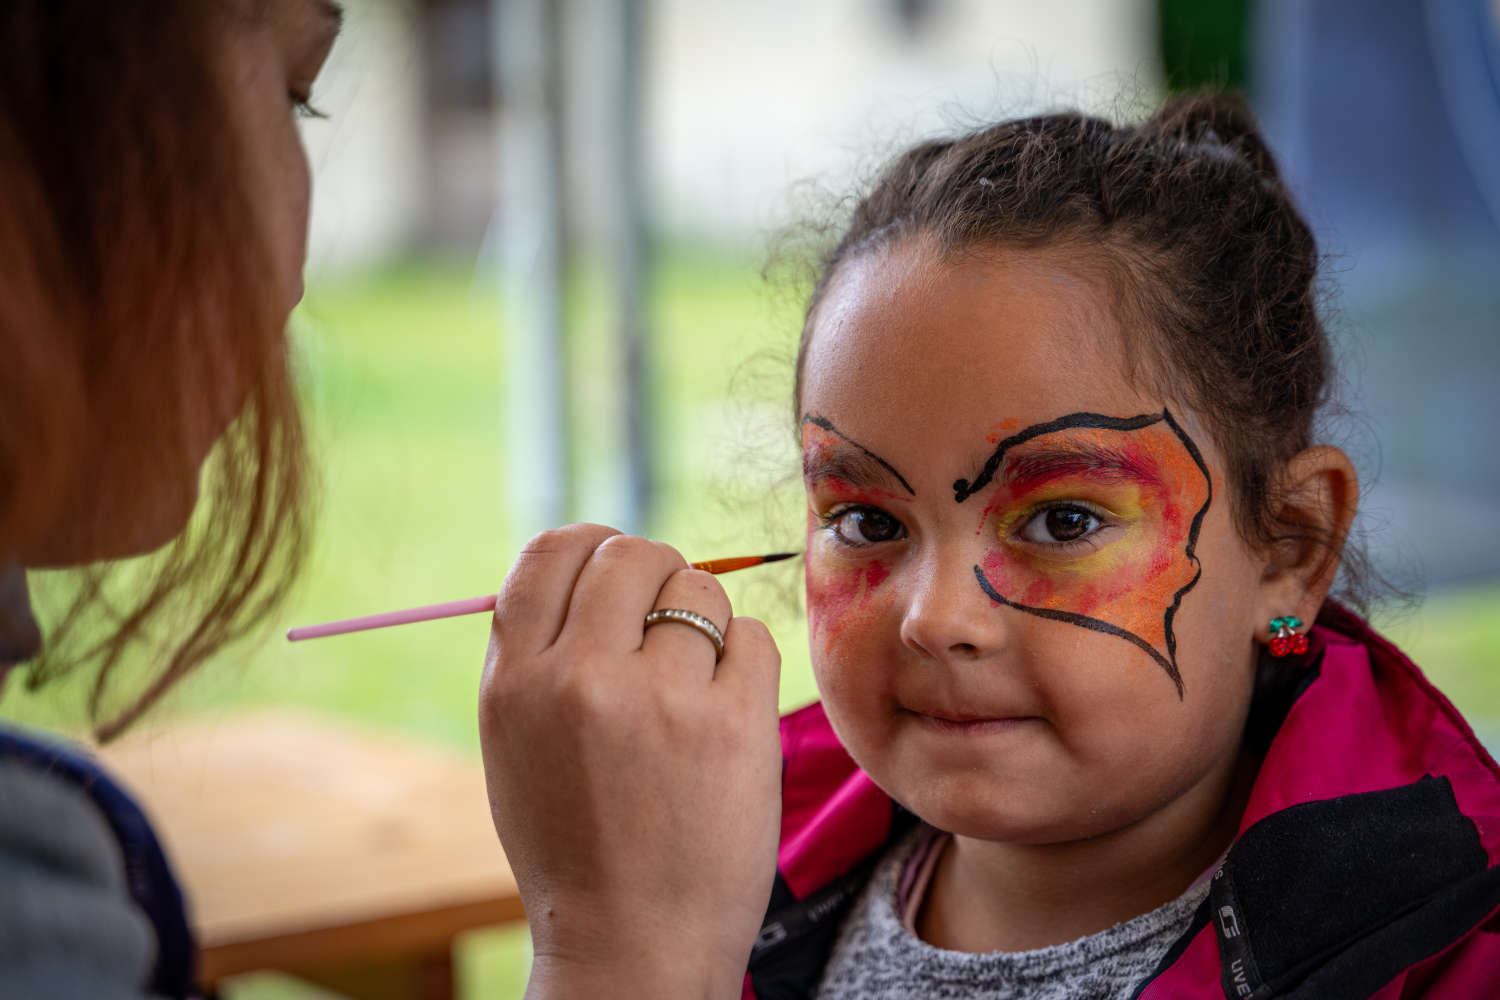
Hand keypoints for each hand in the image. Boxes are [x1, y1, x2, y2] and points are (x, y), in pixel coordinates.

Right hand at [480, 524, 782, 998]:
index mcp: (515, 681)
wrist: (633, 944)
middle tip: (664, 621)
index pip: (552, 551)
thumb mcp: (516, 745)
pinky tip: (726, 711)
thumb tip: (586, 565)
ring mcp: (661, 697)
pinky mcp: (734, 721)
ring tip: (693, 684)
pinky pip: (753, 634)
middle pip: (631, 554)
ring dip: (704, 621)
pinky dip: (744, 662)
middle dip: (655, 572)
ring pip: (699, 588)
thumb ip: (538, 653)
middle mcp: (580, 677)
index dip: (589, 544)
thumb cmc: (574, 844)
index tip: (611, 563)